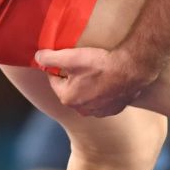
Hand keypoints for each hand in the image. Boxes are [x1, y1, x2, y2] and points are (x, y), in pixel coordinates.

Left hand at [34, 46, 154, 117]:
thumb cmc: (100, 64)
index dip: (60, 67)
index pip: (54, 79)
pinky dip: (102, 91)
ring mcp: (98, 112)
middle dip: (74, 77)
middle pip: (70, 89)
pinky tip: (108, 80)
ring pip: (86, 95)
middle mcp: (81, 110)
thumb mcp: (71, 57)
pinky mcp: (113, 110)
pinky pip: (101, 100)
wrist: (132, 70)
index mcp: (67, 98)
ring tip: (97, 70)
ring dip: (88, 85)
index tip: (69, 58)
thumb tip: (37, 57)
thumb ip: (49, 58)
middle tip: (85, 63)